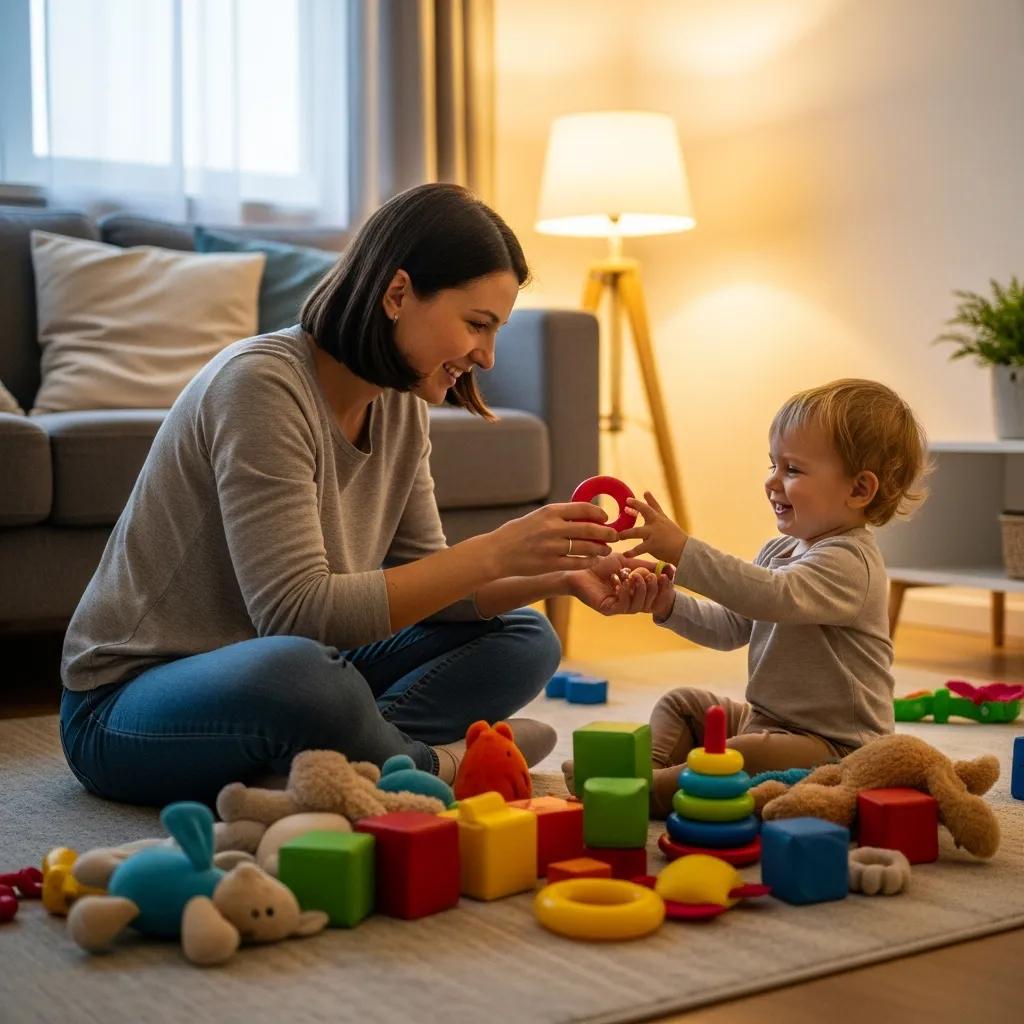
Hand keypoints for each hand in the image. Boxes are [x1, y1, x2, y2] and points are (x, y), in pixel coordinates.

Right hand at [487, 501, 618, 577]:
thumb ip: (557, 516)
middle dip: (606, 533)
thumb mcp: (536, 517)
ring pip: (586, 547)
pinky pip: (577, 562)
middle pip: (589, 529)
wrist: (496, 553)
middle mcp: (552, 528)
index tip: (605, 518)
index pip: (583, 508)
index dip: (599, 514)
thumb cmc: (516, 534)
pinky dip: (588, 561)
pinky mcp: (550, 564)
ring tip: (606, 549)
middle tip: (615, 535)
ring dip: (600, 549)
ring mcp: (551, 547)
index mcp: (549, 512)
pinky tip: (592, 560)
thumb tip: (582, 515)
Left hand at [565, 552, 674, 616]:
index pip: (656, 596)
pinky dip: (625, 593)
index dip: (664, 588)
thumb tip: (668, 567)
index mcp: (636, 592)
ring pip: (638, 606)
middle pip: (650, 604)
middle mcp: (629, 602)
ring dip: (640, 590)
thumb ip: (646, 566)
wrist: (579, 567)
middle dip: (654, 589)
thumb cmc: (601, 564)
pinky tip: (621, 581)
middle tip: (652, 576)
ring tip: (635, 576)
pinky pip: (623, 606)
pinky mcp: (608, 609)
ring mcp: (619, 607)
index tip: (667, 576)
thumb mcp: (628, 562)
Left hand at [617, 490, 687, 563]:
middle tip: (624, 509)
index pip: (649, 506)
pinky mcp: (653, 545)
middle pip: (646, 512)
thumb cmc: (672, 533)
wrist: (684, 549)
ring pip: (637, 532)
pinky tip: (625, 554)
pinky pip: (639, 549)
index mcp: (658, 517)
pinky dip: (631, 552)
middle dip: (635, 508)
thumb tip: (645, 491)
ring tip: (618, 536)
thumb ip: (653, 505)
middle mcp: (656, 523)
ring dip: (626, 534)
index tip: (628, 500)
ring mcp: (654, 534)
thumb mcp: (663, 517)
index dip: (638, 502)